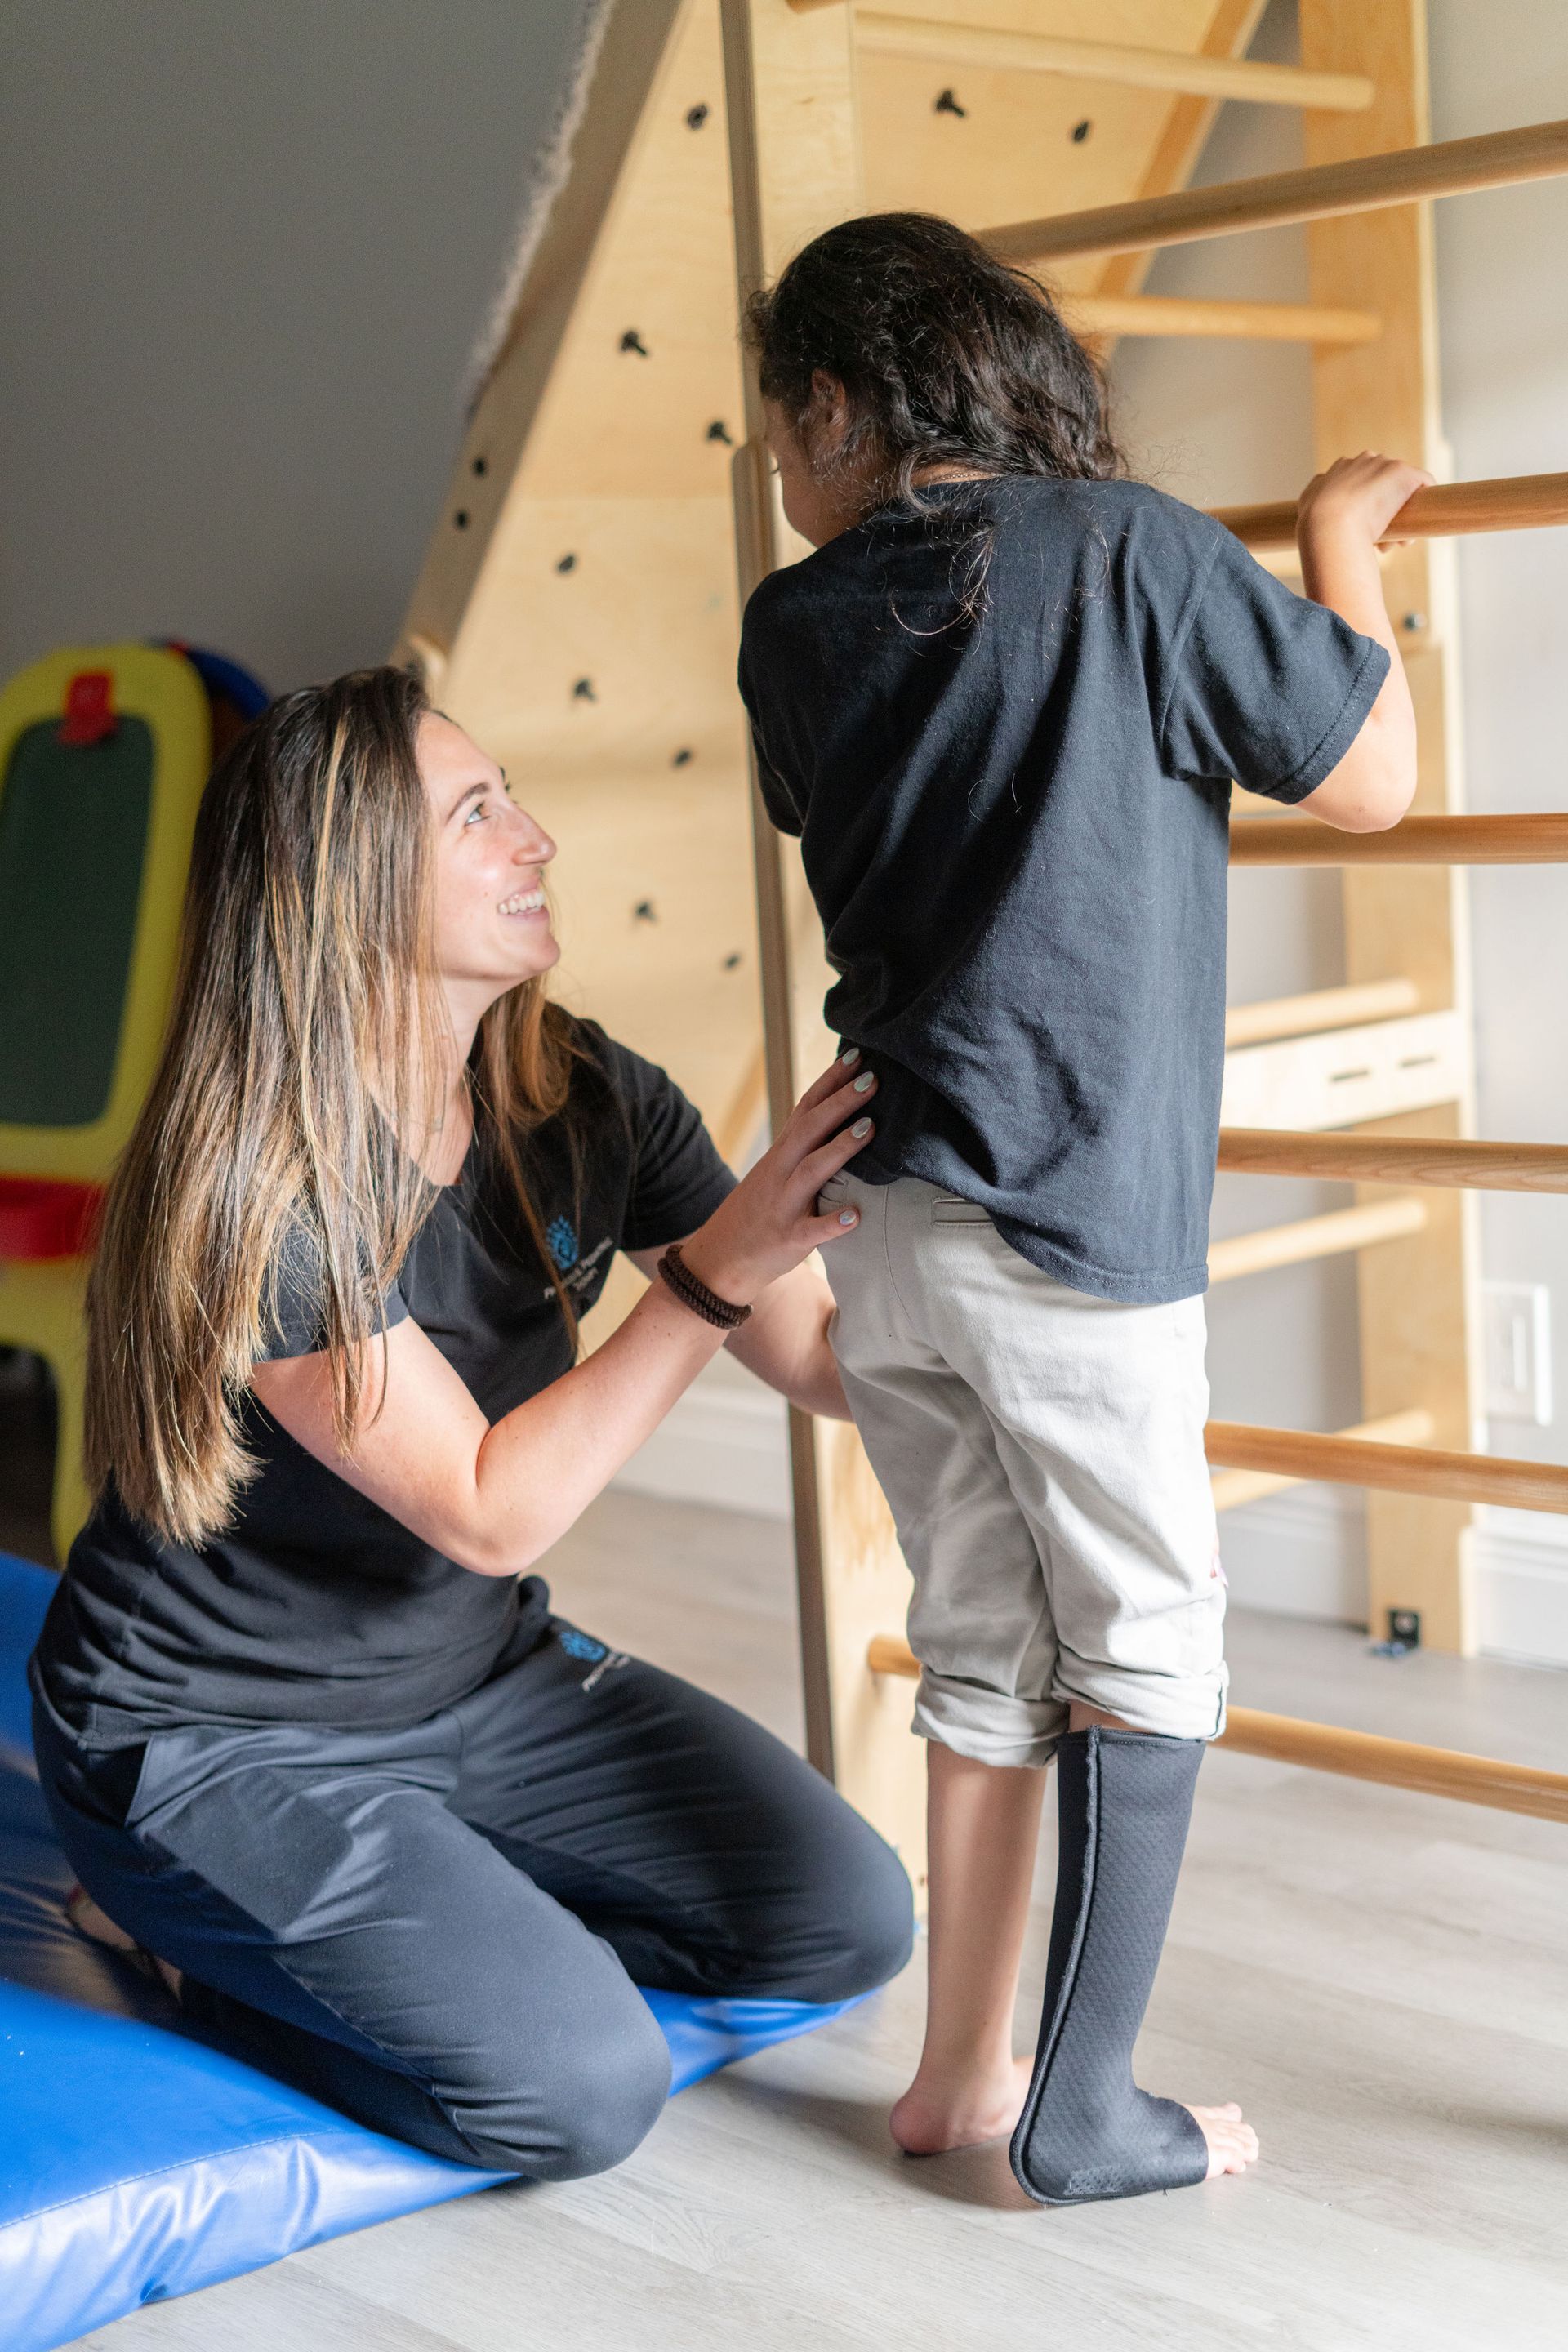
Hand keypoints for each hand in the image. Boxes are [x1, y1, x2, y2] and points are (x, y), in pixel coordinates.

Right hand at [681, 1049, 875, 1303]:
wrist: (718, 1261)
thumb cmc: (757, 1213)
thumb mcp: (776, 1173)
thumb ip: (803, 1147)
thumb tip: (840, 1114)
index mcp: (780, 1155)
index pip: (805, 1108)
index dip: (829, 1081)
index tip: (856, 1054)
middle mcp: (779, 1174)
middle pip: (810, 1130)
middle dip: (840, 1103)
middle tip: (872, 1079)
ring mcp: (782, 1207)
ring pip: (811, 1172)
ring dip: (840, 1149)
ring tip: (870, 1128)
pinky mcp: (787, 1241)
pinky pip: (812, 1232)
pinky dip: (834, 1223)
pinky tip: (856, 1215)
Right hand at [1296, 451, 1433, 552]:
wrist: (1329, 525)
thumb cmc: (1315, 523)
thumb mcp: (1308, 505)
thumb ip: (1314, 498)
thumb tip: (1317, 505)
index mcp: (1342, 467)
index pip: (1361, 482)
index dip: (1364, 507)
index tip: (1362, 529)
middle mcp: (1365, 460)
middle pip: (1384, 485)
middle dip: (1384, 512)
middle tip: (1378, 544)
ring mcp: (1386, 465)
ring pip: (1402, 490)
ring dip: (1401, 515)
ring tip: (1392, 544)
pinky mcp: (1406, 474)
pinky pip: (1423, 483)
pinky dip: (1423, 502)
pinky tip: (1416, 528)